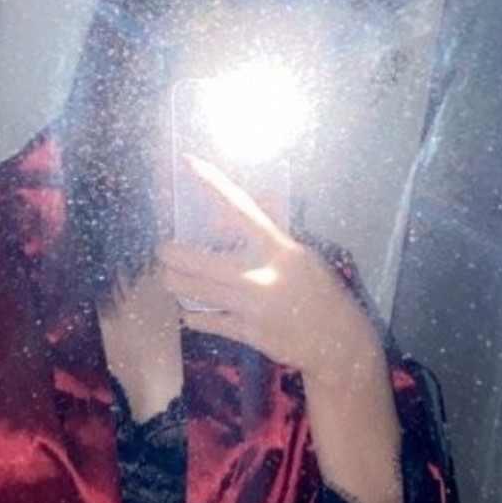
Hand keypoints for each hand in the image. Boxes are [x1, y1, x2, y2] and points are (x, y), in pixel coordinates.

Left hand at [159, 155, 381, 383]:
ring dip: (173, 282)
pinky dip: (191, 314)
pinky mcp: (245, 333)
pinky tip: (191, 310)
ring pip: (191, 290)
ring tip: (171, 277)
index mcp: (277, 247)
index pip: (238, 207)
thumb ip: (262, 237)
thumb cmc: (319, 290)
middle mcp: (260, 274)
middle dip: (169, 254)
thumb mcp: (298, 255)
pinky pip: (202, 320)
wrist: (336, 340)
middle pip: (194, 259)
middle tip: (165, 251)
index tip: (189, 162)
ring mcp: (249, 306)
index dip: (212, 183)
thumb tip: (219, 225)